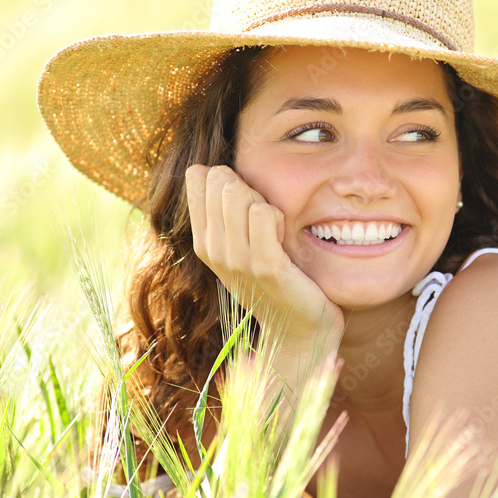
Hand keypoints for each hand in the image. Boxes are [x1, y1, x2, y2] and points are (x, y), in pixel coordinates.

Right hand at [185, 164, 344, 342]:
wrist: (299, 328)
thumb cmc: (276, 281)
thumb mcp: (241, 246)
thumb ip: (225, 212)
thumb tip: (209, 168)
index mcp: (203, 241)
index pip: (198, 177)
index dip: (227, 177)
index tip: (246, 202)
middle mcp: (213, 250)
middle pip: (220, 180)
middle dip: (247, 186)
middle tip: (265, 216)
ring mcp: (237, 259)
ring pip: (238, 193)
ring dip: (263, 200)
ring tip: (274, 227)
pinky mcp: (266, 265)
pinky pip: (262, 214)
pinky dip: (276, 215)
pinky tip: (283, 234)